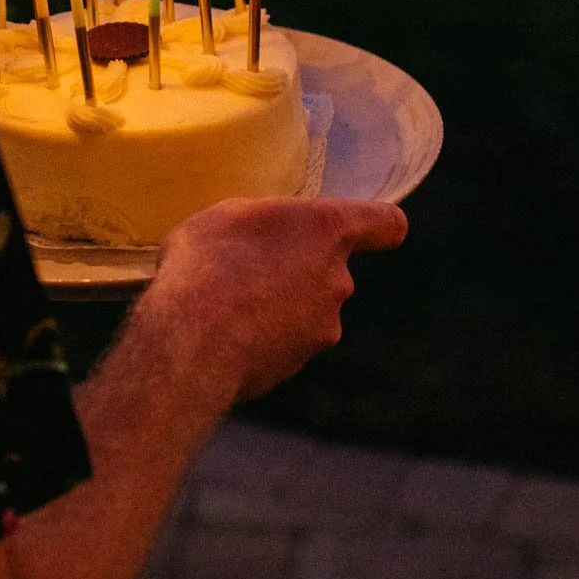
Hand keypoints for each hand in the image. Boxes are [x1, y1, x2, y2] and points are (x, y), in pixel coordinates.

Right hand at [147, 198, 408, 402]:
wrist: (192, 339)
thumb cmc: (209, 262)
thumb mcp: (232, 214)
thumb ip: (269, 222)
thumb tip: (271, 240)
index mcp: (328, 231)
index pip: (386, 223)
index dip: (376, 225)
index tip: (363, 230)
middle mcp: (337, 281)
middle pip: (330, 269)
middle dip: (296, 266)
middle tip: (246, 264)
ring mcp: (321, 329)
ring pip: (304, 308)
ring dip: (275, 304)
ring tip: (224, 301)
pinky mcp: (295, 365)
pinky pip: (280, 342)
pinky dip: (258, 336)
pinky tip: (219, 331)